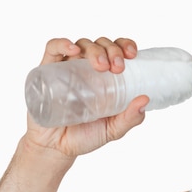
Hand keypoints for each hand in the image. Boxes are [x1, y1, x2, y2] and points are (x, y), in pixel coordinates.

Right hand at [23, 37, 149, 158]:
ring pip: (82, 44)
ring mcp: (68, 68)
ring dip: (94, 49)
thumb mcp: (113, 129)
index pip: (117, 50)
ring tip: (101, 66)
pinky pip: (52, 49)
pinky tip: (73, 49)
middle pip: (101, 45)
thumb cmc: (85, 136)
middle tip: (117, 68)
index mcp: (107, 76)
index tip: (132, 54)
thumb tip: (145, 99)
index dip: (125, 45)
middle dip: (113, 50)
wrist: (55, 148)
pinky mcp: (46, 72)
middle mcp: (88, 68)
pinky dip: (62, 43)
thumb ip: (130, 118)